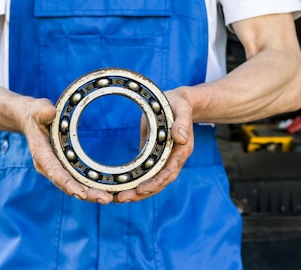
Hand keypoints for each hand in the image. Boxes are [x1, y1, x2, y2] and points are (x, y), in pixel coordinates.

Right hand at [22, 97, 113, 203]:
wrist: (30, 120)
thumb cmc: (36, 114)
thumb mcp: (38, 110)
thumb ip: (43, 111)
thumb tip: (49, 111)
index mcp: (41, 154)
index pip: (55, 172)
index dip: (69, 184)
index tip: (82, 193)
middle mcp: (48, 166)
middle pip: (68, 185)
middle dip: (86, 194)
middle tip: (106, 199)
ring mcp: (56, 169)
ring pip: (74, 186)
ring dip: (91, 194)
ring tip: (110, 198)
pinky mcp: (64, 167)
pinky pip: (77, 180)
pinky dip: (90, 187)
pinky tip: (106, 191)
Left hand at [113, 88, 193, 202]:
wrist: (179, 102)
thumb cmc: (180, 104)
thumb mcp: (181, 109)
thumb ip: (182, 123)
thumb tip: (181, 138)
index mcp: (182, 150)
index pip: (169, 172)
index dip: (156, 182)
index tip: (141, 190)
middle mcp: (173, 159)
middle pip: (159, 182)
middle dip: (141, 193)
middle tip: (122, 198)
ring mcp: (164, 159)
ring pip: (152, 181)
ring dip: (136, 192)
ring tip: (118, 198)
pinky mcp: (155, 157)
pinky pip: (146, 173)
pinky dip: (135, 181)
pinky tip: (121, 187)